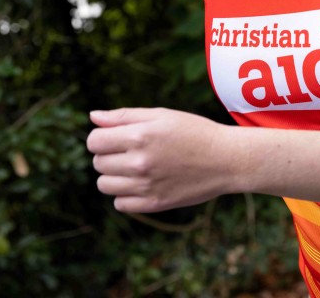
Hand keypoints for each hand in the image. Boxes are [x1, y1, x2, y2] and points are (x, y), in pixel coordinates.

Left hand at [86, 107, 235, 212]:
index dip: (101, 137)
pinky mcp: (154, 204)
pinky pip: (120, 204)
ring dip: (114, 176)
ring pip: (105, 185)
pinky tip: (141, 184)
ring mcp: (146, 186)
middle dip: (108, 155)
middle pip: (98, 163)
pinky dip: (125, 195)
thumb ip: (124, 116)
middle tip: (130, 151)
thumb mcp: (162, 115)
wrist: (226, 159)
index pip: (94, 141)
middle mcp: (139, 162)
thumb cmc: (194, 132)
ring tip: (135, 168)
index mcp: (139, 136)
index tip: (115, 138)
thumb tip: (93, 117)